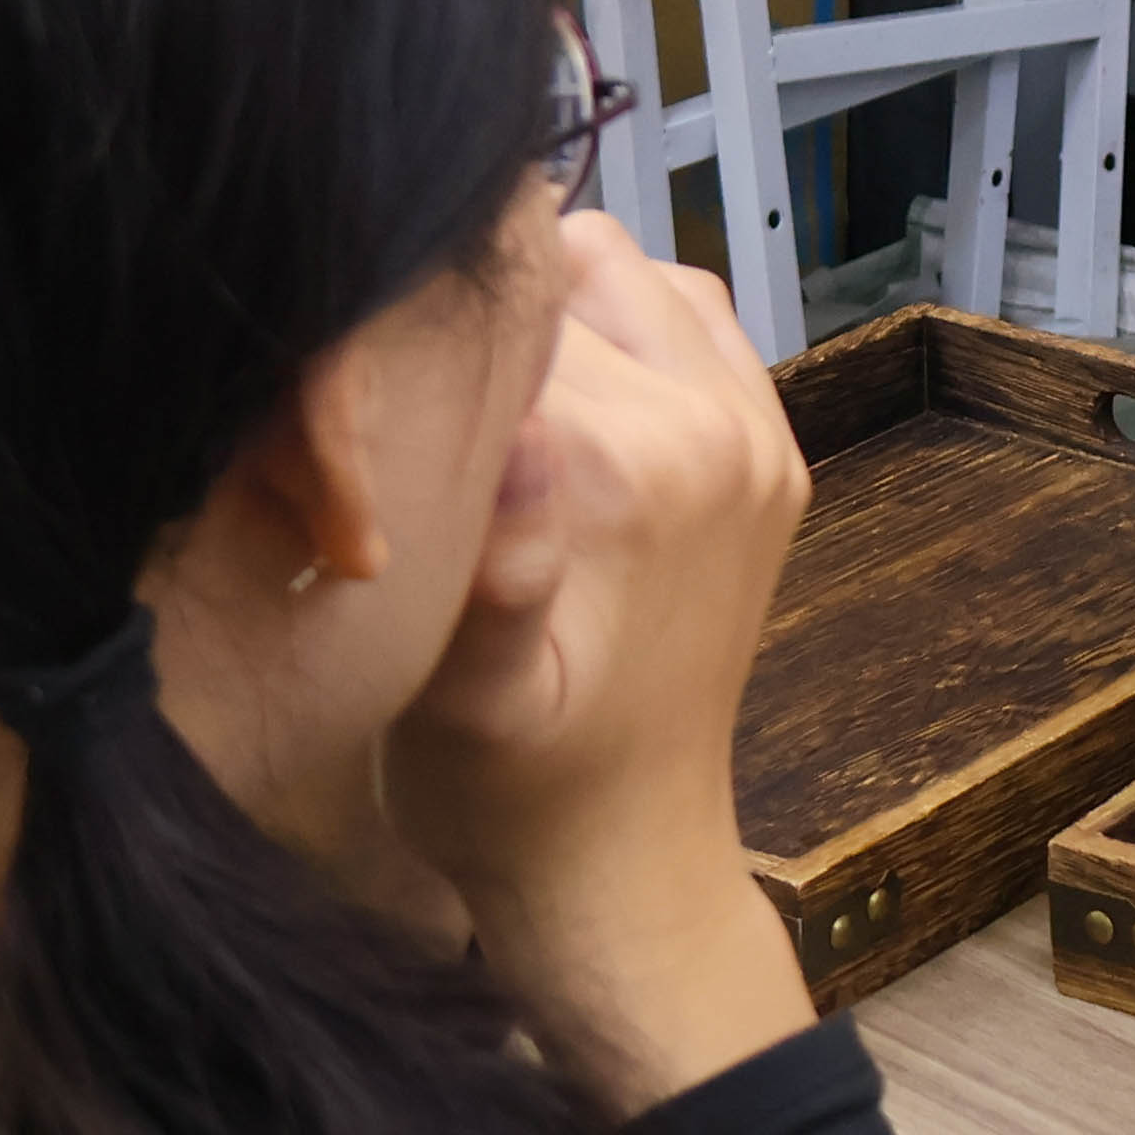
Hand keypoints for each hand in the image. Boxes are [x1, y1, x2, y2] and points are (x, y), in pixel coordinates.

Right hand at [388, 217, 816, 1107]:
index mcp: (634, 469)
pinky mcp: (770, 447)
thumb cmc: (511, 798)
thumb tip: (513, 445)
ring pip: (618, 267)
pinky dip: (618, 328)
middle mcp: (715, 424)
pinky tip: (560, 409)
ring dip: (545, 312)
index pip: (492, 308)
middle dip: (474, 321)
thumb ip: (488, 585)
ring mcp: (756, 430)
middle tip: (419, 411)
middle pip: (553, 274)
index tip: (365, 400)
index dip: (406, 333)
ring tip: (486, 407)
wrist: (619, 866)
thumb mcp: (461, 711)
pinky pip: (686, 310)